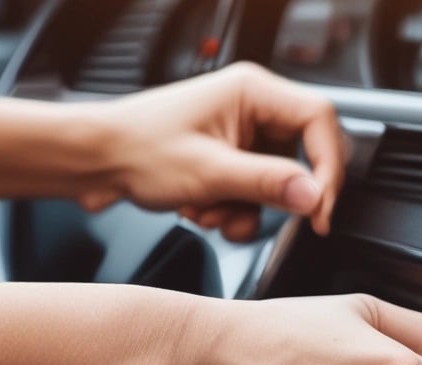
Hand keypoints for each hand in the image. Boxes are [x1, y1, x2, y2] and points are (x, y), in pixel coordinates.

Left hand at [77, 62, 344, 240]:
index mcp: (253, 90)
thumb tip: (314, 196)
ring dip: (247, 209)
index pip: (320, 120)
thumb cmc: (136, 147)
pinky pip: (253, 191)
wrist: (93, 160)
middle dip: (278, 195)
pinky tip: (201, 210)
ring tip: (209, 211)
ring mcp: (239, 133)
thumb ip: (268, 184)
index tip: (320, 208)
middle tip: (270, 218)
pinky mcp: (227, 157)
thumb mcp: (209, 172)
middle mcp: (251, 106)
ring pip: (276, 180)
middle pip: (301, 155)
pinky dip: (232, 210)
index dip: (328, 167)